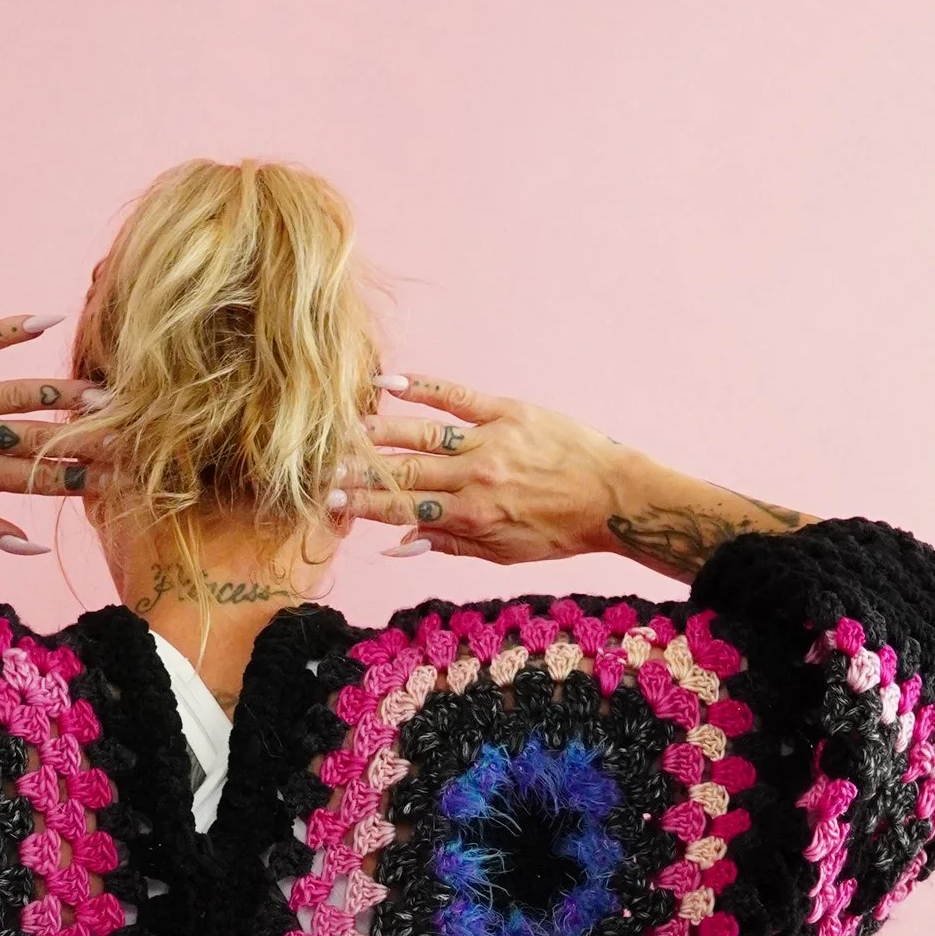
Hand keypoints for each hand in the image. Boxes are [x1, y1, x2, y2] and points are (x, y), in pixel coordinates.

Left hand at [0, 316, 102, 547]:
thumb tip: (33, 546)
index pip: (41, 480)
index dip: (84, 480)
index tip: (121, 480)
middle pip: (43, 436)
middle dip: (89, 437)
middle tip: (131, 434)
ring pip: (24, 391)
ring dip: (68, 392)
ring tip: (106, 391)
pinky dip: (14, 328)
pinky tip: (50, 319)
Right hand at [343, 376, 628, 565]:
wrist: (614, 499)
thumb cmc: (559, 531)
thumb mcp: (502, 552)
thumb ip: (448, 544)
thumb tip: (397, 546)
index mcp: (469, 515)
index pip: (403, 508)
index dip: (362, 506)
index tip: (328, 502)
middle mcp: (473, 476)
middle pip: (402, 471)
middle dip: (358, 470)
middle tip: (321, 465)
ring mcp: (489, 441)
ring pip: (421, 433)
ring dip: (377, 430)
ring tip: (343, 426)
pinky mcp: (508, 412)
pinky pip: (457, 397)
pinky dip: (422, 388)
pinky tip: (389, 383)